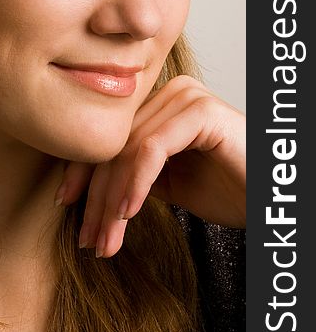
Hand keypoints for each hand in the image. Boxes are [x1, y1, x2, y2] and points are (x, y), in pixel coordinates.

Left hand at [54, 75, 245, 257]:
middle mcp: (169, 93)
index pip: (110, 136)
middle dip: (96, 196)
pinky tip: (128, 213)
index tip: (65, 204)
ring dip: (112, 200)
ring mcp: (185, 97)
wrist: (266, 198)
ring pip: (129, 149)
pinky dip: (136, 183)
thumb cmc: (226, 189)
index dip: (82, 170)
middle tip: (87, 237)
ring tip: (104, 239)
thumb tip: (87, 188)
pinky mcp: (200, 111)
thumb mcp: (167, 183)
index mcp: (159, 104)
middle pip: (116, 144)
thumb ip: (131, 174)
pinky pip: (153, 149)